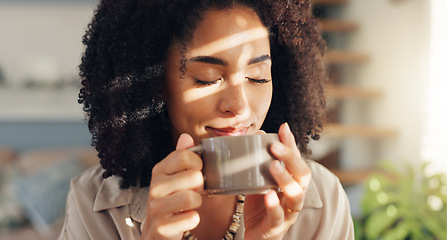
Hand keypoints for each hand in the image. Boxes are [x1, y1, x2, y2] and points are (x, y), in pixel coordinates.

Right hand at [141, 134, 203, 239]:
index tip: (196, 172)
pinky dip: (193, 219)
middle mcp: (155, 187)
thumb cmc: (171, 200)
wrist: (157, 230)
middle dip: (200, 186)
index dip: (198, 164)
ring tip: (189, 205)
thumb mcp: (174, 176)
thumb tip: (186, 137)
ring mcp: (156, 208)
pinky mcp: (161, 227)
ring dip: (197, 203)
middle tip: (193, 191)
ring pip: (192, 198)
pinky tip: (185, 218)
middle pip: (194, 176)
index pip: (185, 155)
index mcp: (159, 170)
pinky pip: (191, 218)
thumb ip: (181, 156)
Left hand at [244, 123, 311, 239]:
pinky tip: (268, 196)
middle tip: (275, 146)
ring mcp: (288, 212)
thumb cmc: (260, 207)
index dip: (292, 144)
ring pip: (296, 195)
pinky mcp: (276, 227)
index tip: (284, 127)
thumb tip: (257, 134)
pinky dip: (274, 206)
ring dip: (286, 179)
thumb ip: (259, 162)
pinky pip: (279, 216)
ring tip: (273, 166)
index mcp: (292, 182)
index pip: (296, 159)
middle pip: (302, 175)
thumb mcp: (258, 181)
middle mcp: (294, 195)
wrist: (256, 236)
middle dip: (291, 158)